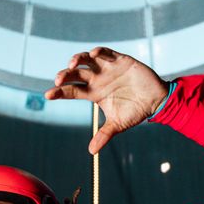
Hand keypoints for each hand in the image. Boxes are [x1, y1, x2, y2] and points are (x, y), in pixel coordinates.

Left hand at [44, 47, 168, 153]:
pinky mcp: (119, 60)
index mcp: (93, 93)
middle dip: (65, 75)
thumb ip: (104, 135)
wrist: (156, 100)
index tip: (48, 95)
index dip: (59, 92)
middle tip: (59, 80)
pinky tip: (93, 55)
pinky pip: (105, 52)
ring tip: (72, 64)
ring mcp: (107, 68)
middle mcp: (97, 79)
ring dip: (77, 59)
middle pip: (75, 74)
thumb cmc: (135, 111)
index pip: (72, 91)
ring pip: (86, 60)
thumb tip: (91, 152)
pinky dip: (98, 52)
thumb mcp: (118, 124)